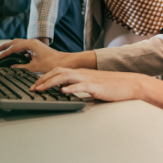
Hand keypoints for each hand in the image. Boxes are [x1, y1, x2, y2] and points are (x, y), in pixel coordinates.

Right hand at [0, 38, 91, 73]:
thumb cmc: (52, 63)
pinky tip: (15, 57)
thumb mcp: (34, 67)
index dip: (4, 54)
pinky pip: (24, 48)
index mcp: (30, 44)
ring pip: (19, 44)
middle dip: (5, 47)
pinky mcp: (37, 48)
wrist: (64, 63)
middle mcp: (32, 42)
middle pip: (15, 42)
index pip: (13, 48)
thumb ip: (21, 67)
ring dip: (11, 48)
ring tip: (3, 53)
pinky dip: (18, 51)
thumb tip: (12, 68)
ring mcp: (35, 44)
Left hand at [32, 68, 162, 109]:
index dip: (45, 77)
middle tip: (32, 88)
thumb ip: (79, 86)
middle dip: (43, 79)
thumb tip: (65, 91)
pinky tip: (63, 91)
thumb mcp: (92, 85)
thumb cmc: (113, 86)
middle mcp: (82, 73)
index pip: (58, 72)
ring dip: (51, 82)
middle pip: (58, 72)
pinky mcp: (97, 86)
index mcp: (81, 73)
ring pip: (66, 76)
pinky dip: (71, 88)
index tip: (35, 85)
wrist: (130, 84)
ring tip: (41, 89)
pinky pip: (82, 85)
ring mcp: (89, 79)